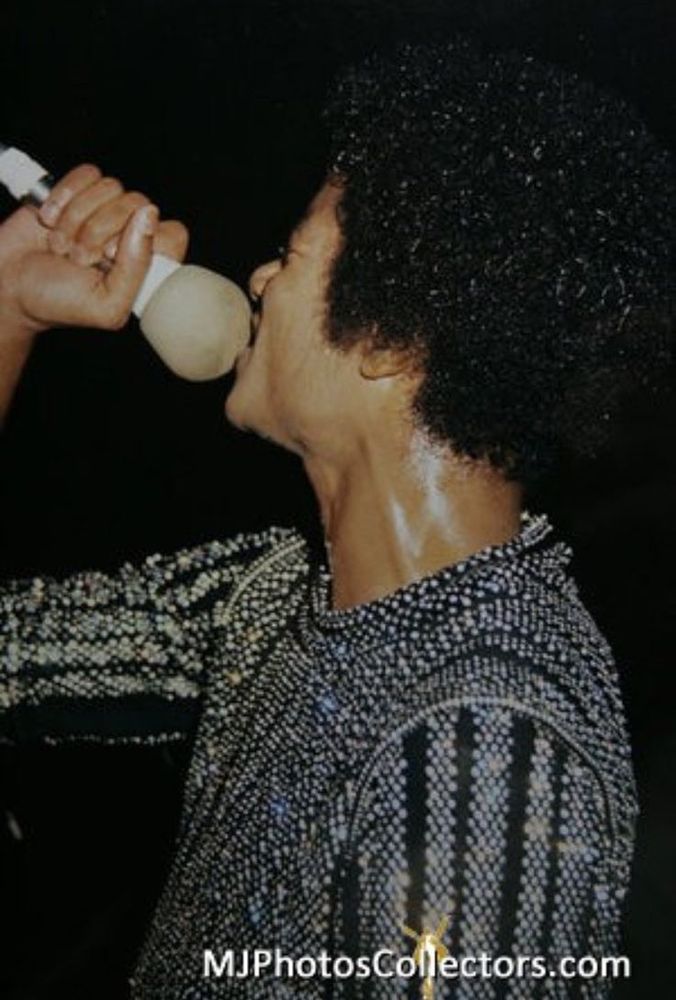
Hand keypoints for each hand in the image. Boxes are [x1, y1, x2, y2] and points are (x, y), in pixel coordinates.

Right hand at [0, 163, 188, 339]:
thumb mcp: (105, 305)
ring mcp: (105, 211)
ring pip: (111, 188)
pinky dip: (64, 195)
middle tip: (78, 258)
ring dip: (77, 218)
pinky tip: (50, 219)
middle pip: (138, 205)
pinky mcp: (79, 192)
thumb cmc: (56, 302)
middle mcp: (130, 236)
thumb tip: (150, 217)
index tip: (111, 258)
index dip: (143, 241)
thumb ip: (136, 270)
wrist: (7, 285)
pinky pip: (87, 174)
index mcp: (145, 266)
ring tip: (61, 245)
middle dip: (99, 232)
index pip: (172, 234)